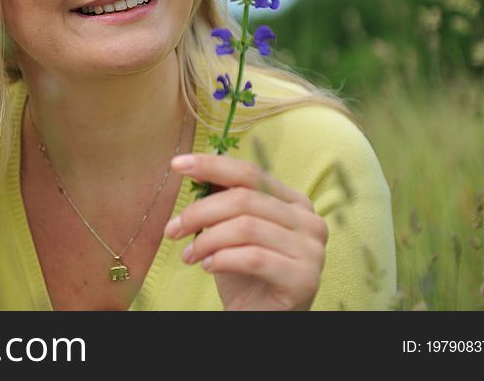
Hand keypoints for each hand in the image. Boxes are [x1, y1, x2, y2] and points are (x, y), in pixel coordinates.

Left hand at [164, 154, 328, 310]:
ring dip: (207, 240)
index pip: (250, 173)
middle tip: (171, 229)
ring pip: (246, 227)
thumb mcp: (229, 229)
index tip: (177, 165)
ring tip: (189, 255)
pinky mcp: (304, 278)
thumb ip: (222, 199)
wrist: (259, 317)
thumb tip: (192, 167)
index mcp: (294, 202)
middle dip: (199, 212)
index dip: (212, 165)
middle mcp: (310, 221)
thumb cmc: (243, 273)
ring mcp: (312, 250)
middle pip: (244, 199)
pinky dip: (222, 259)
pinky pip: (254, 257)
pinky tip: (207, 267)